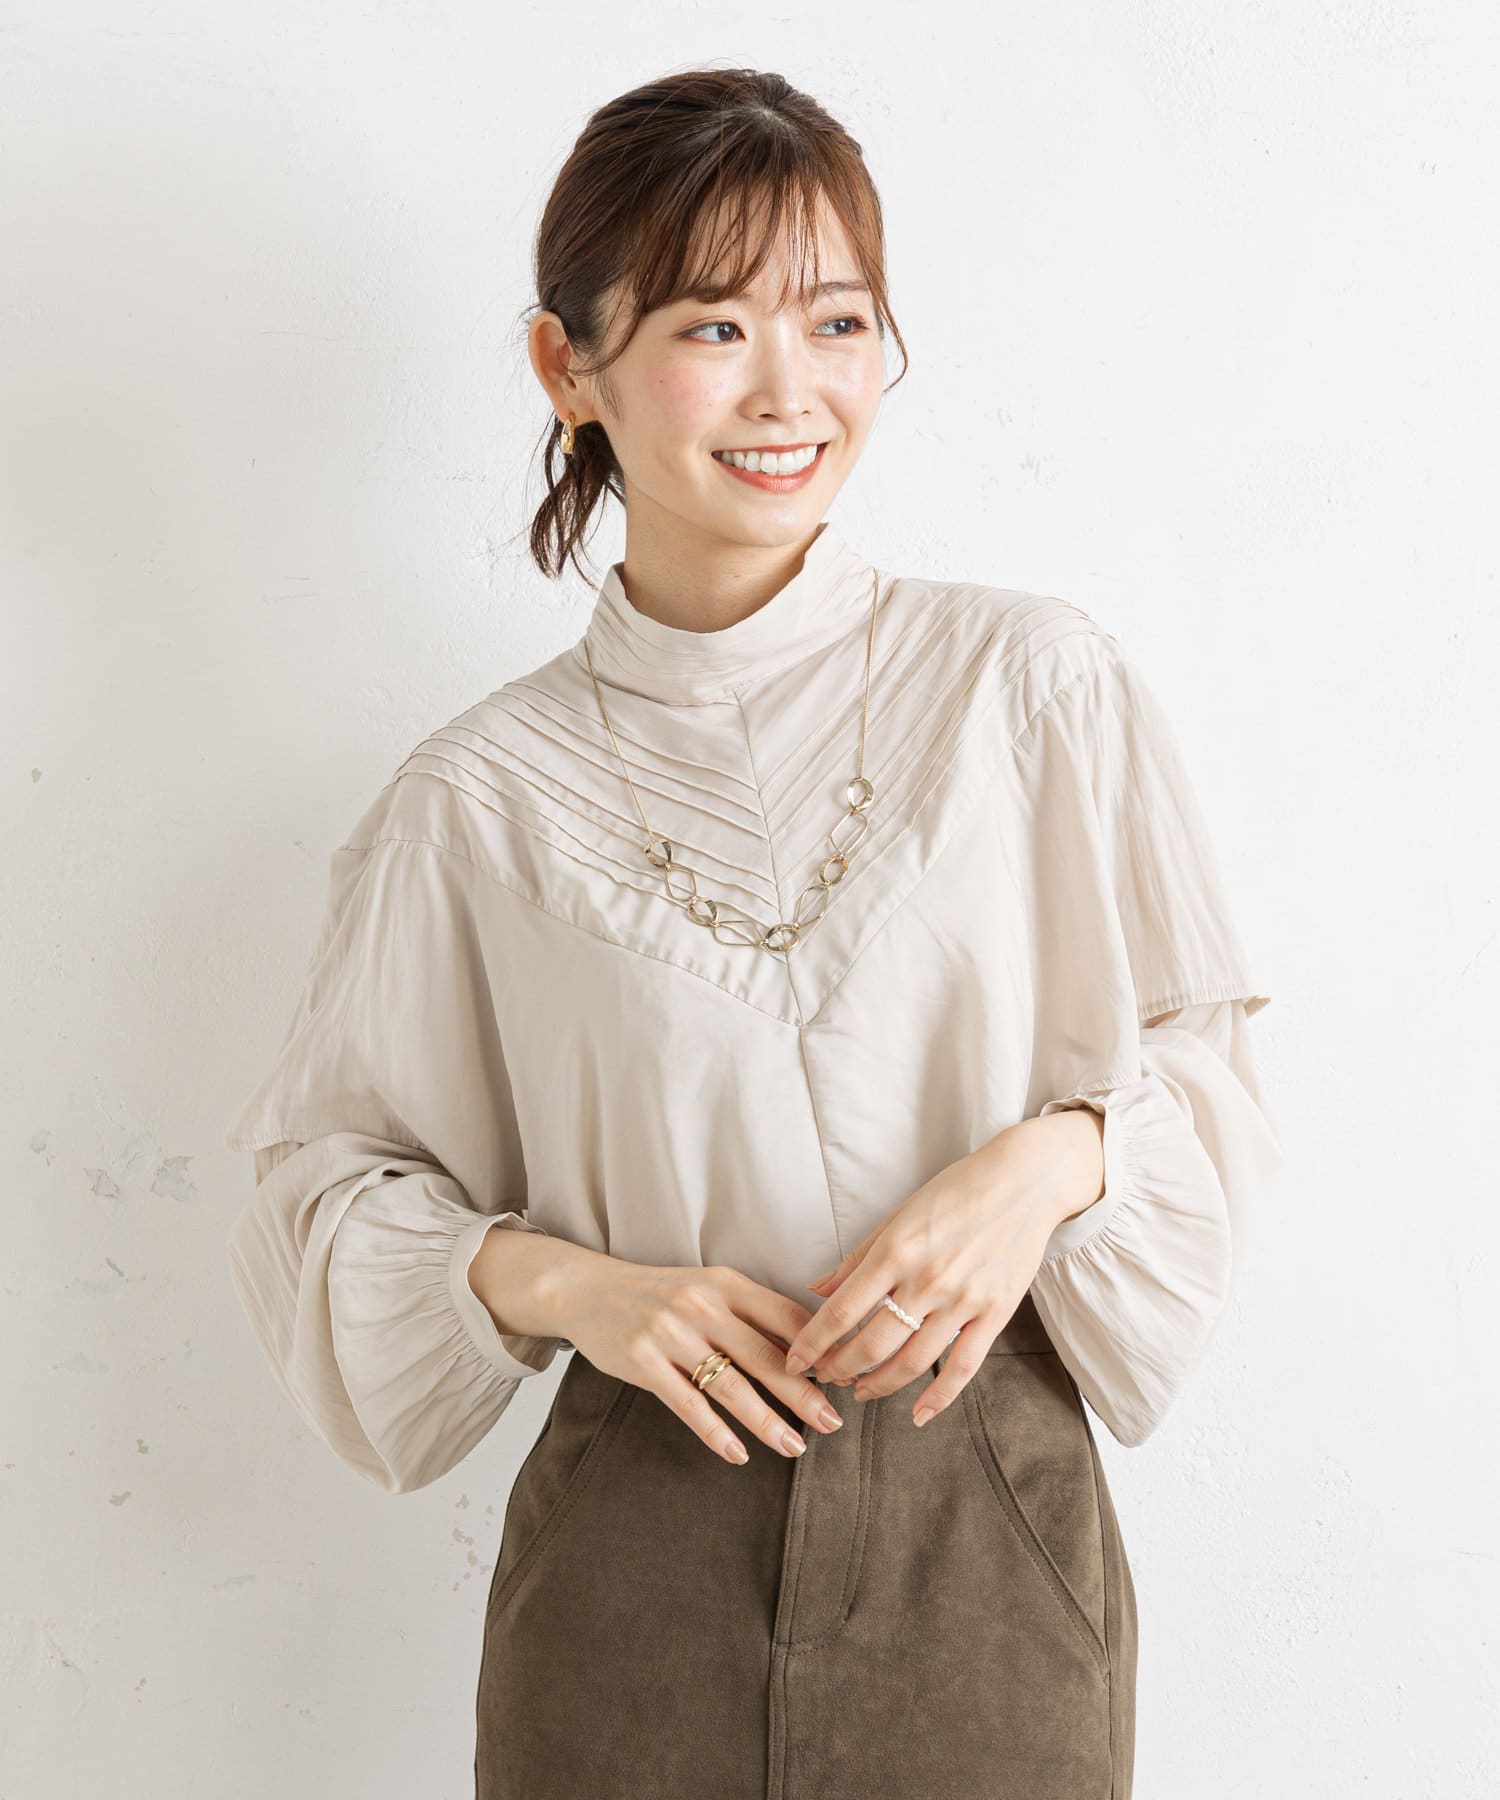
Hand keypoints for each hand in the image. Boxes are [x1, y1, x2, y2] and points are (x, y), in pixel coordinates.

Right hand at [563, 1256, 846, 1465]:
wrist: (588, 1290)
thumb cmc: (659, 1294)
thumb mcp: (707, 1287)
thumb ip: (750, 1312)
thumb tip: (807, 1349)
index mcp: (726, 1282)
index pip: (786, 1315)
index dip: (817, 1348)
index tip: (842, 1378)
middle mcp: (702, 1304)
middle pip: (764, 1355)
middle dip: (803, 1393)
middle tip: (832, 1423)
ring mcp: (670, 1333)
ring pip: (730, 1385)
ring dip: (766, 1421)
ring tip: (794, 1447)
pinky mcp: (643, 1361)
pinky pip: (687, 1404)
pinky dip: (716, 1432)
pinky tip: (738, 1454)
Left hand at [781, 1120, 1092, 1426]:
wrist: (1024, 1181)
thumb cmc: (956, 1191)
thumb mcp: (898, 1215)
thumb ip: (858, 1258)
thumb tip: (817, 1289)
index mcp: (896, 1251)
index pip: (842, 1310)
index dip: (813, 1342)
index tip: (795, 1361)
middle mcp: (926, 1279)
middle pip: (872, 1344)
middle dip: (840, 1368)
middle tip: (824, 1378)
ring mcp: (963, 1300)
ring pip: (912, 1362)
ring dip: (879, 1384)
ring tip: (860, 1392)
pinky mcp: (995, 1313)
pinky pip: (963, 1366)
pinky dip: (939, 1397)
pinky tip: (918, 1414)